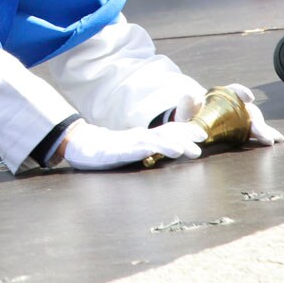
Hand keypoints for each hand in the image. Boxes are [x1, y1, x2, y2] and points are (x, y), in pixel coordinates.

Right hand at [60, 119, 202, 169]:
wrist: (81, 146)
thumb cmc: (110, 150)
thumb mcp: (134, 148)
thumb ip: (151, 147)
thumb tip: (173, 149)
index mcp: (145, 136)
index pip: (168, 130)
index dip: (185, 130)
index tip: (202, 135)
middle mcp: (139, 136)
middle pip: (164, 133)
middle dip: (183, 137)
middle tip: (200, 144)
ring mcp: (128, 143)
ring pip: (152, 141)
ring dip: (169, 144)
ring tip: (183, 150)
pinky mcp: (116, 151)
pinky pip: (133, 150)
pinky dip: (146, 149)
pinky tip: (151, 150)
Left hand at [175, 84, 283, 145]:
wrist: (194, 120)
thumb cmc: (190, 113)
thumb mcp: (185, 109)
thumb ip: (185, 103)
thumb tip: (188, 95)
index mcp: (221, 95)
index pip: (233, 90)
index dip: (241, 92)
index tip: (248, 97)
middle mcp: (235, 105)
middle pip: (249, 110)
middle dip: (257, 121)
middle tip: (262, 132)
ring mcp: (241, 117)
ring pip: (256, 121)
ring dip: (264, 130)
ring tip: (272, 139)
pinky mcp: (243, 129)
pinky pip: (256, 131)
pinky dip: (267, 134)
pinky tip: (278, 139)